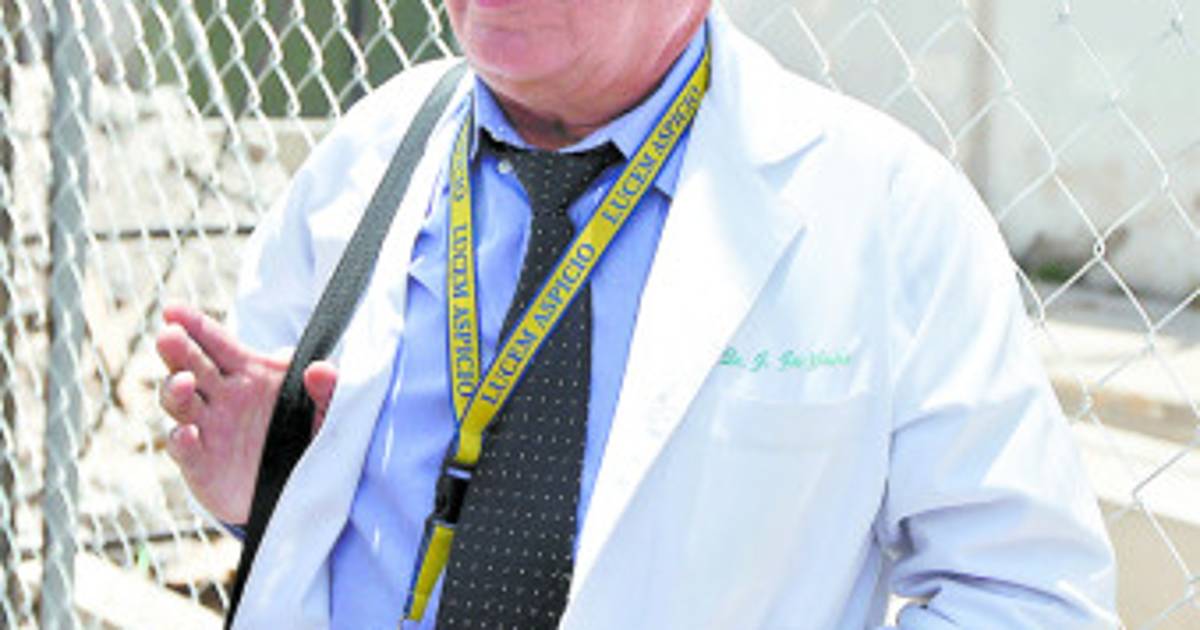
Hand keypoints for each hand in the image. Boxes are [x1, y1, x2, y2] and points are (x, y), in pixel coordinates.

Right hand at [155, 304, 337, 524]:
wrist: (298, 488)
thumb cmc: (307, 435)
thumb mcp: (328, 411)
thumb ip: (328, 389)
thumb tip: (320, 368)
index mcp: (248, 372)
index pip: (216, 341)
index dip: (194, 324)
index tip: (172, 310)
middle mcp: (221, 396)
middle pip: (189, 365)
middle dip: (177, 350)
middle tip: (169, 335)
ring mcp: (207, 429)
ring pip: (178, 403)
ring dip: (174, 391)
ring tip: (184, 382)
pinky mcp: (200, 465)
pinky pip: (184, 449)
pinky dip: (181, 441)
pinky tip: (188, 433)